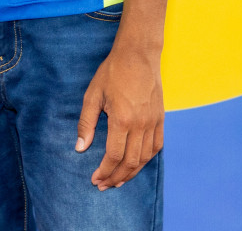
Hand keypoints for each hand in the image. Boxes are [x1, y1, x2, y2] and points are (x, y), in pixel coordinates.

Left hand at [75, 42, 163, 189]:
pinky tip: (136, 164)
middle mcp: (140, 124)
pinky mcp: (161, 118)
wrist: (138, 55)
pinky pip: (157, 146)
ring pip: (145, 158)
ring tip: (118, 180)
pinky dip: (147, 159)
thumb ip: (86, 123)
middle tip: (104, 185)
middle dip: (116, 178)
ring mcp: (153, 122)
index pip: (114, 156)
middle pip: (130, 162)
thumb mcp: (92, 95)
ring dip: (131, 173)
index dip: (104, 171)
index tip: (95, 179)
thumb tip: (80, 147)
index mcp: (122, 119)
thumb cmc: (112, 72)